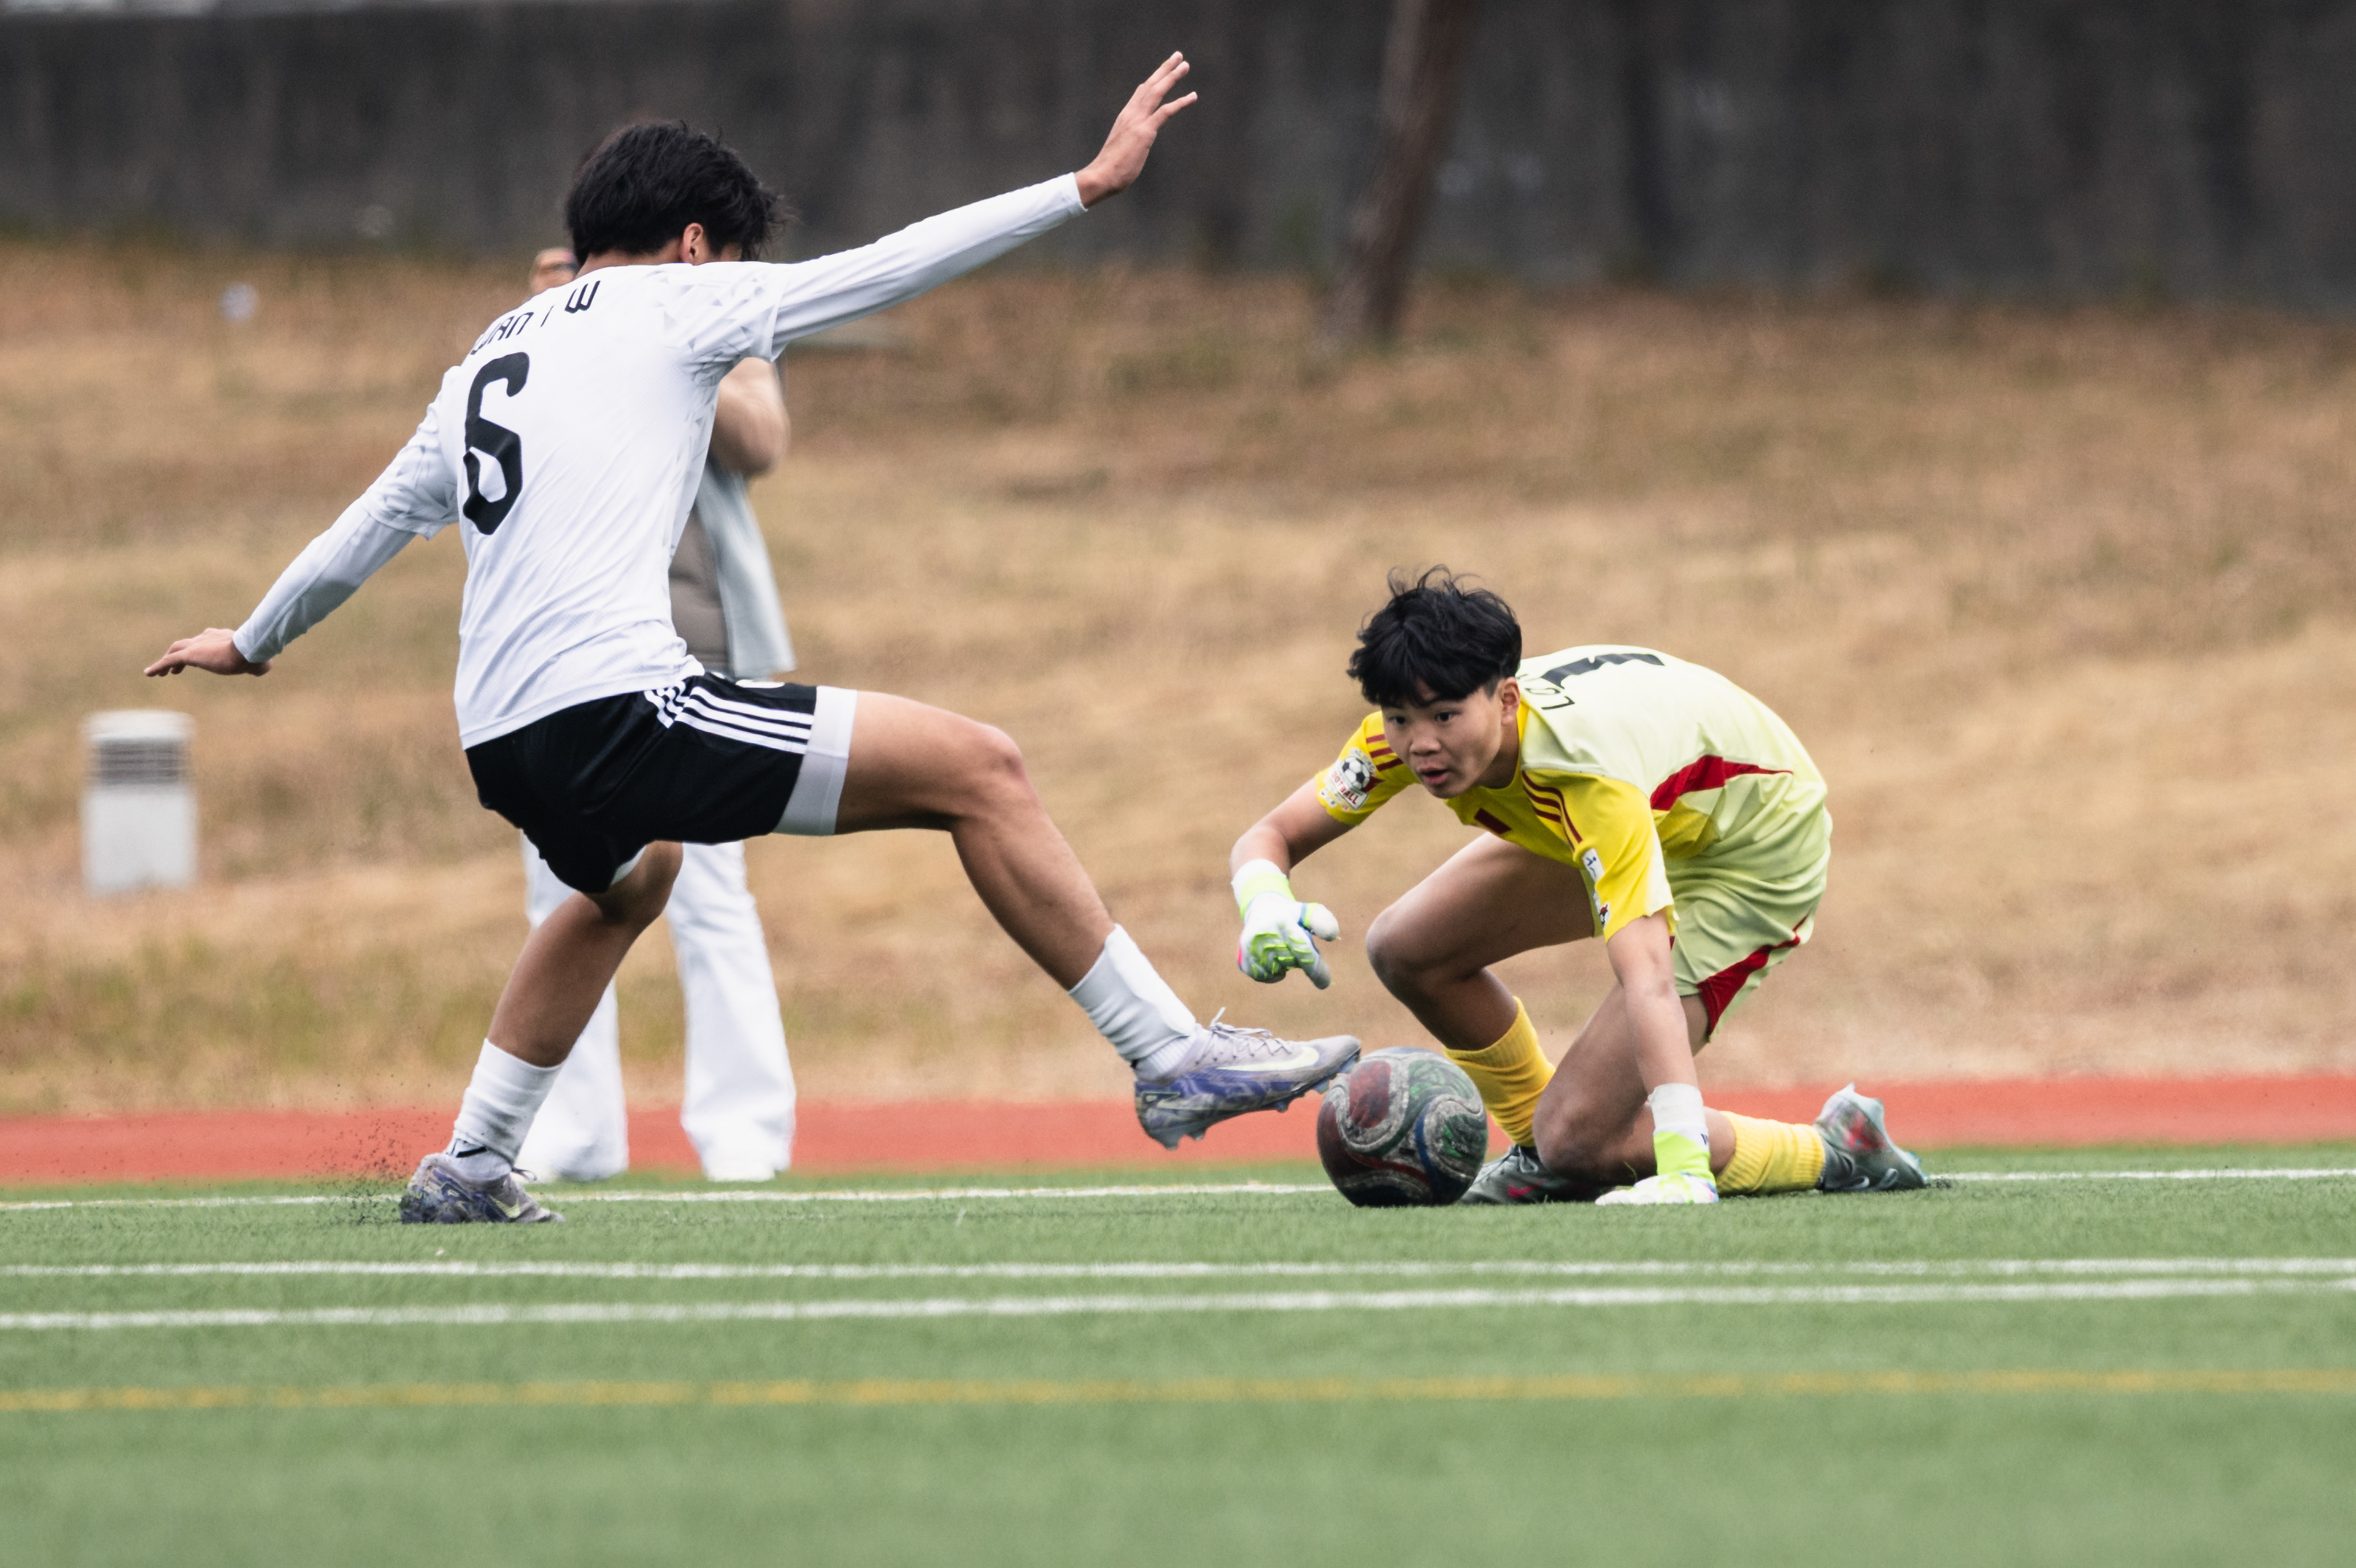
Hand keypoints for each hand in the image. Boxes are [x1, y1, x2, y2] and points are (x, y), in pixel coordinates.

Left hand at [145, 628, 268, 677]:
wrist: (248, 650)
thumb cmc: (256, 655)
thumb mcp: (258, 661)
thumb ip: (258, 663)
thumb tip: (263, 667)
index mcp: (222, 637)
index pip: (205, 640)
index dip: (200, 649)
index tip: (199, 658)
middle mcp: (207, 637)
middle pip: (187, 644)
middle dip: (180, 653)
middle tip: (175, 667)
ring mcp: (197, 645)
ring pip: (175, 651)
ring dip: (167, 661)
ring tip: (161, 674)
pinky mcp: (189, 654)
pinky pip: (168, 660)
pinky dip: (158, 666)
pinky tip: (149, 674)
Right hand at [1074, 52, 1196, 207]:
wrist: (1101, 175)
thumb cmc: (1110, 168)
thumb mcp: (1122, 148)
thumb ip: (1130, 141)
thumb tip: (1134, 146)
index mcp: (1125, 117)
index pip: (1141, 93)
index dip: (1153, 80)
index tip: (1163, 70)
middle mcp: (1131, 114)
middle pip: (1149, 85)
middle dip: (1164, 69)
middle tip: (1178, 56)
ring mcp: (1137, 121)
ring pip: (1157, 92)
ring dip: (1172, 77)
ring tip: (1185, 65)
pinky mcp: (1145, 132)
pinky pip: (1165, 112)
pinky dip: (1180, 102)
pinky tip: (1193, 96)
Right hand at [1237, 891, 1342, 988]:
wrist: (1262, 909)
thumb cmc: (1292, 916)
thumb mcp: (1309, 913)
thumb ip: (1323, 922)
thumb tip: (1333, 936)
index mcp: (1283, 920)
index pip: (1302, 949)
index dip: (1315, 969)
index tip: (1325, 984)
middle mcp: (1264, 930)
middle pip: (1291, 962)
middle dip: (1302, 963)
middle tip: (1304, 956)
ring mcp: (1251, 944)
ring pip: (1277, 971)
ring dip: (1285, 967)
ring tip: (1284, 951)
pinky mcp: (1242, 954)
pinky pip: (1263, 976)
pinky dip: (1272, 974)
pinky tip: (1274, 960)